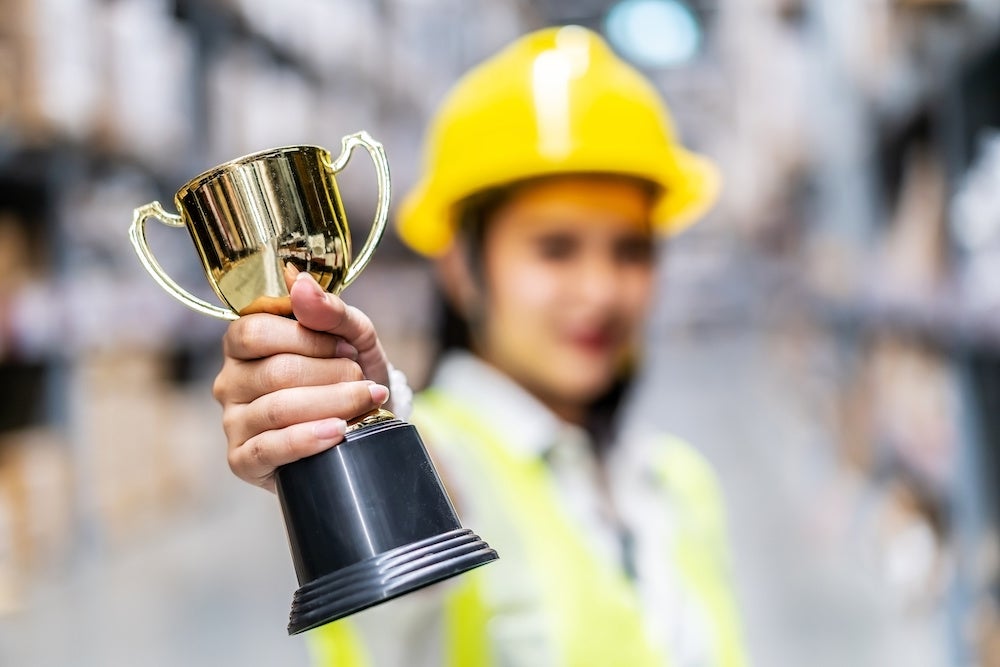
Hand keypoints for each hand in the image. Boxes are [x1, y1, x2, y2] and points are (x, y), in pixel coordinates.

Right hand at [213, 272, 392, 490]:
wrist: (363, 425)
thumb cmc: (346, 372)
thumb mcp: (351, 336)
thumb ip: (329, 310)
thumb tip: (300, 283)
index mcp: (244, 342)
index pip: (256, 331)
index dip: (308, 338)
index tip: (347, 346)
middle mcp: (230, 380)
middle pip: (275, 371)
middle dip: (331, 374)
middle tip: (363, 379)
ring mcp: (233, 422)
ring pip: (278, 409)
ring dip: (333, 403)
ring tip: (365, 401)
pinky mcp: (242, 460)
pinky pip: (270, 449)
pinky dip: (309, 439)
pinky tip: (337, 432)